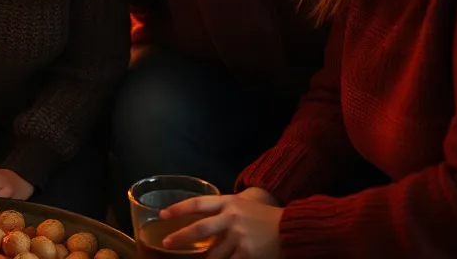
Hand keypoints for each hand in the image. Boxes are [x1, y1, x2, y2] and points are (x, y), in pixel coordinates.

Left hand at [159, 191, 282, 258]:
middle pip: (200, 228)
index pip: (198, 203)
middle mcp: (232, 217)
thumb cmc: (266, 218)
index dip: (179, 209)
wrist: (293, 228)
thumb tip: (200, 227)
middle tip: (167, 243)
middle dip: (181, 237)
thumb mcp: (243, 207)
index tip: (162, 214)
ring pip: (213, 253)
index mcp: (229, 202)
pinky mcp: (247, 254)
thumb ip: (223, 214)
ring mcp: (240, 236)